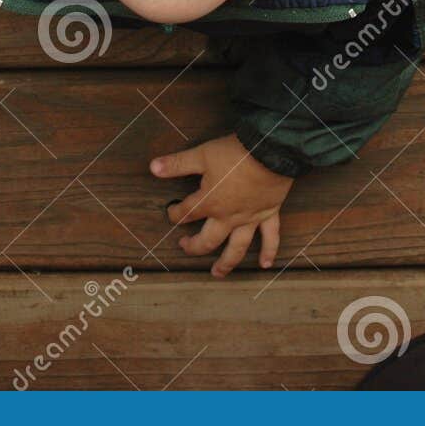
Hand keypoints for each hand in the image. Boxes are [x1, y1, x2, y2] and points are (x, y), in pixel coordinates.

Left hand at [150, 134, 293, 276]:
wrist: (271, 152)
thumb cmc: (236, 154)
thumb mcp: (202, 155)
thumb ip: (177, 164)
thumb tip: (153, 167)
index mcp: (209, 202)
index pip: (186, 213)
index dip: (175, 214)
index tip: (171, 214)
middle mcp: (228, 217)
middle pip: (208, 239)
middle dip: (195, 246)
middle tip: (186, 248)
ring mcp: (249, 218)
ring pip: (236, 247)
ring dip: (226, 262)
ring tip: (217, 273)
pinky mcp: (269, 214)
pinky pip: (270, 237)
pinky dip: (268, 251)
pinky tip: (265, 264)